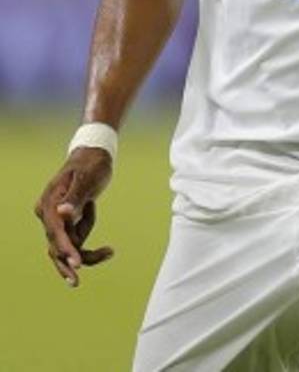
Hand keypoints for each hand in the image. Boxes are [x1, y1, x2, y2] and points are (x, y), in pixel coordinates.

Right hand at [34, 147, 113, 286]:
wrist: (95, 155)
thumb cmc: (91, 164)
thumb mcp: (87, 178)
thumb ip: (75, 197)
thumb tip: (62, 213)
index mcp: (49, 202)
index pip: (54, 231)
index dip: (64, 248)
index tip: (74, 263)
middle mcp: (49, 214)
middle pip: (57, 244)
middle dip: (70, 261)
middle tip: (76, 282)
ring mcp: (58, 222)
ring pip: (67, 248)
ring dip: (87, 253)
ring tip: (110, 252)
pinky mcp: (68, 225)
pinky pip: (77, 242)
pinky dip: (90, 246)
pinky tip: (109, 249)